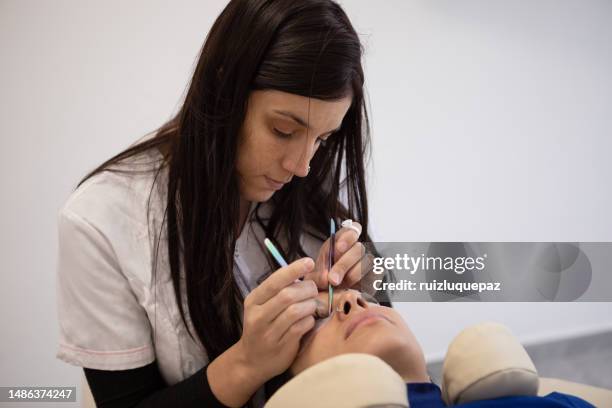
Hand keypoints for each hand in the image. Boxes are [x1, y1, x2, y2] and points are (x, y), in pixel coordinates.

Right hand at [236, 257, 325, 381]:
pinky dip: (310, 320)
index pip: (275, 281)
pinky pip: (302, 327)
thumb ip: (279, 290)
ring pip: (296, 311)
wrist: (252, 361)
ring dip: (310, 305)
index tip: (309, 262)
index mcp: (253, 300)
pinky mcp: (281, 346)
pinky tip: (308, 320)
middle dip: (307, 289)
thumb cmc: (263, 327)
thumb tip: (304, 271)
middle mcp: (258, 316)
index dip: (294, 269)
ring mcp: (269, 332)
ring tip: (312, 305)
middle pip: (288, 295)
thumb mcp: (263, 306)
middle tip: (313, 290)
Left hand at [305, 220, 374, 290]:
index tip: (338, 247)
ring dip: (352, 275)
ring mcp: (368, 261)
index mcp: (342, 241)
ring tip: (339, 287)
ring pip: (367, 262)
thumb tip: (327, 279)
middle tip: (332, 279)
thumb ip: (319, 275)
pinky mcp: (375, 275)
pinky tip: (351, 289)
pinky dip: (362, 283)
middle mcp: (357, 248)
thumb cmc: (322, 281)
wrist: (329, 295)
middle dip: (344, 264)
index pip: (352, 229)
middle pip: (358, 248)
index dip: (347, 236)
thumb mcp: (314, 276)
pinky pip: (375, 275)